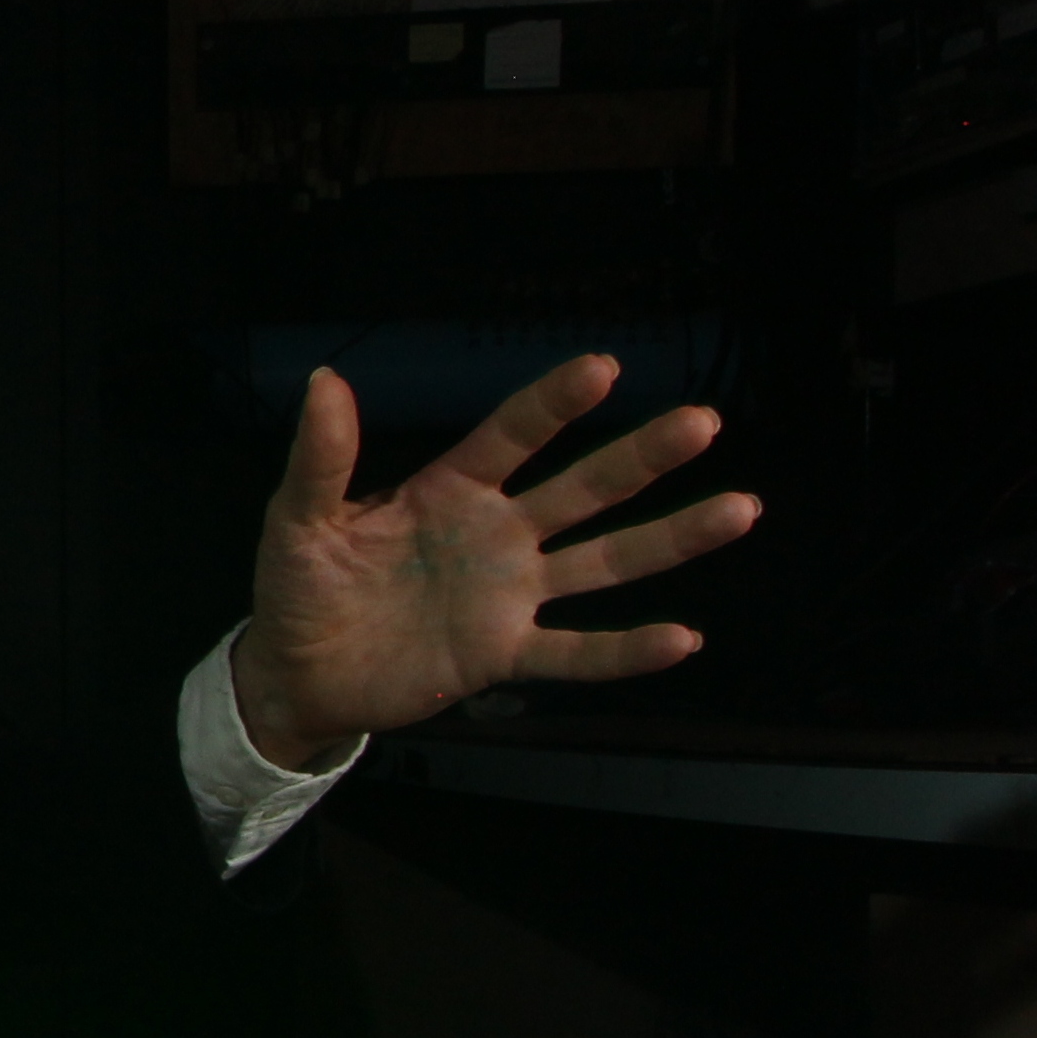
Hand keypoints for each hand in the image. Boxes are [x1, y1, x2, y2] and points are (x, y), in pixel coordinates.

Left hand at [231, 355, 760, 769]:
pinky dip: (626, 651)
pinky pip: (575, 653)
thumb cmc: (301, 585)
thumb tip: (325, 381)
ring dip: (670, 539)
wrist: (296, 671)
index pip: (513, 436)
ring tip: (740, 508)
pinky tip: (683, 638)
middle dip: (641, 456)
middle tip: (703, 421)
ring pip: (604, 562)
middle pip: (582, 489)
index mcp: (450, 491)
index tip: (603, 366)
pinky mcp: (503, 655)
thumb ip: (321, 458)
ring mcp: (509, 594)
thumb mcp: (299, 519)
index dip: (555, 404)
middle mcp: (496, 535)